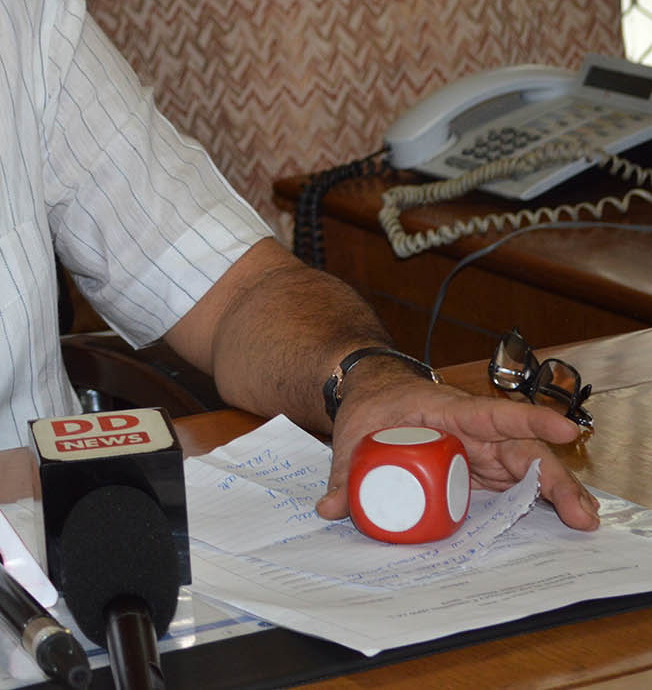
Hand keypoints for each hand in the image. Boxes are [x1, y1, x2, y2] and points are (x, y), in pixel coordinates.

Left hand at [313, 378, 599, 530]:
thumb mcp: (352, 434)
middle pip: (522, 451)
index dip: (530, 422)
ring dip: (558, 493)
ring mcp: (482, 450)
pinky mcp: (481, 468)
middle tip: (580, 513)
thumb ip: (343, 473)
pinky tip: (567, 517)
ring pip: (528, 468)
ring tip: (586, 520)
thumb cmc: (370, 406)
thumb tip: (328, 509)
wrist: (372, 394)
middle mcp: (474, 430)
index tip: (564, 431)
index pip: (494, 414)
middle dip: (554, 480)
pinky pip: (515, 483)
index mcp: (447, 411)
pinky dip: (541, 498)